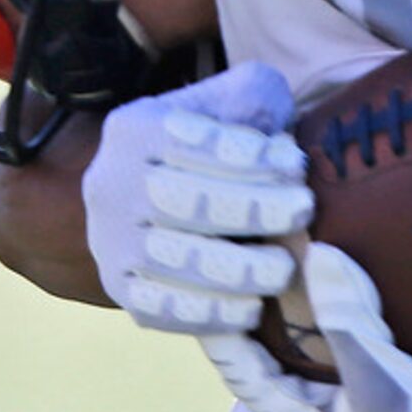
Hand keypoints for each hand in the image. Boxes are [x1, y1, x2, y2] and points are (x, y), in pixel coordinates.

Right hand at [82, 62, 312, 331]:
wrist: (158, 186)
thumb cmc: (216, 141)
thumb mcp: (234, 99)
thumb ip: (254, 97)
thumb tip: (269, 130)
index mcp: (136, 128)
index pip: (196, 142)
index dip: (251, 158)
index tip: (296, 168)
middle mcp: (111, 183)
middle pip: (185, 202)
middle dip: (252, 210)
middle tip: (303, 212)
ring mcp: (109, 240)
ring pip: (173, 261)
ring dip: (237, 270)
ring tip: (283, 268)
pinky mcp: (118, 287)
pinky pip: (160, 309)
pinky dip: (208, 314)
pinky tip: (251, 309)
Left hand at [199, 242, 411, 411]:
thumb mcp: (377, 377)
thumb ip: (344, 316)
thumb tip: (315, 251)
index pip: (238, 366)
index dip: (220, 321)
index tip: (212, 269)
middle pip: (277, 347)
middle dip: (268, 299)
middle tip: (261, 240)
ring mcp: (358, 399)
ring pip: (320, 339)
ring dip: (313, 298)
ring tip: (305, 240)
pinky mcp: (395, 384)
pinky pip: (361, 335)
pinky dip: (355, 303)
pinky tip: (361, 265)